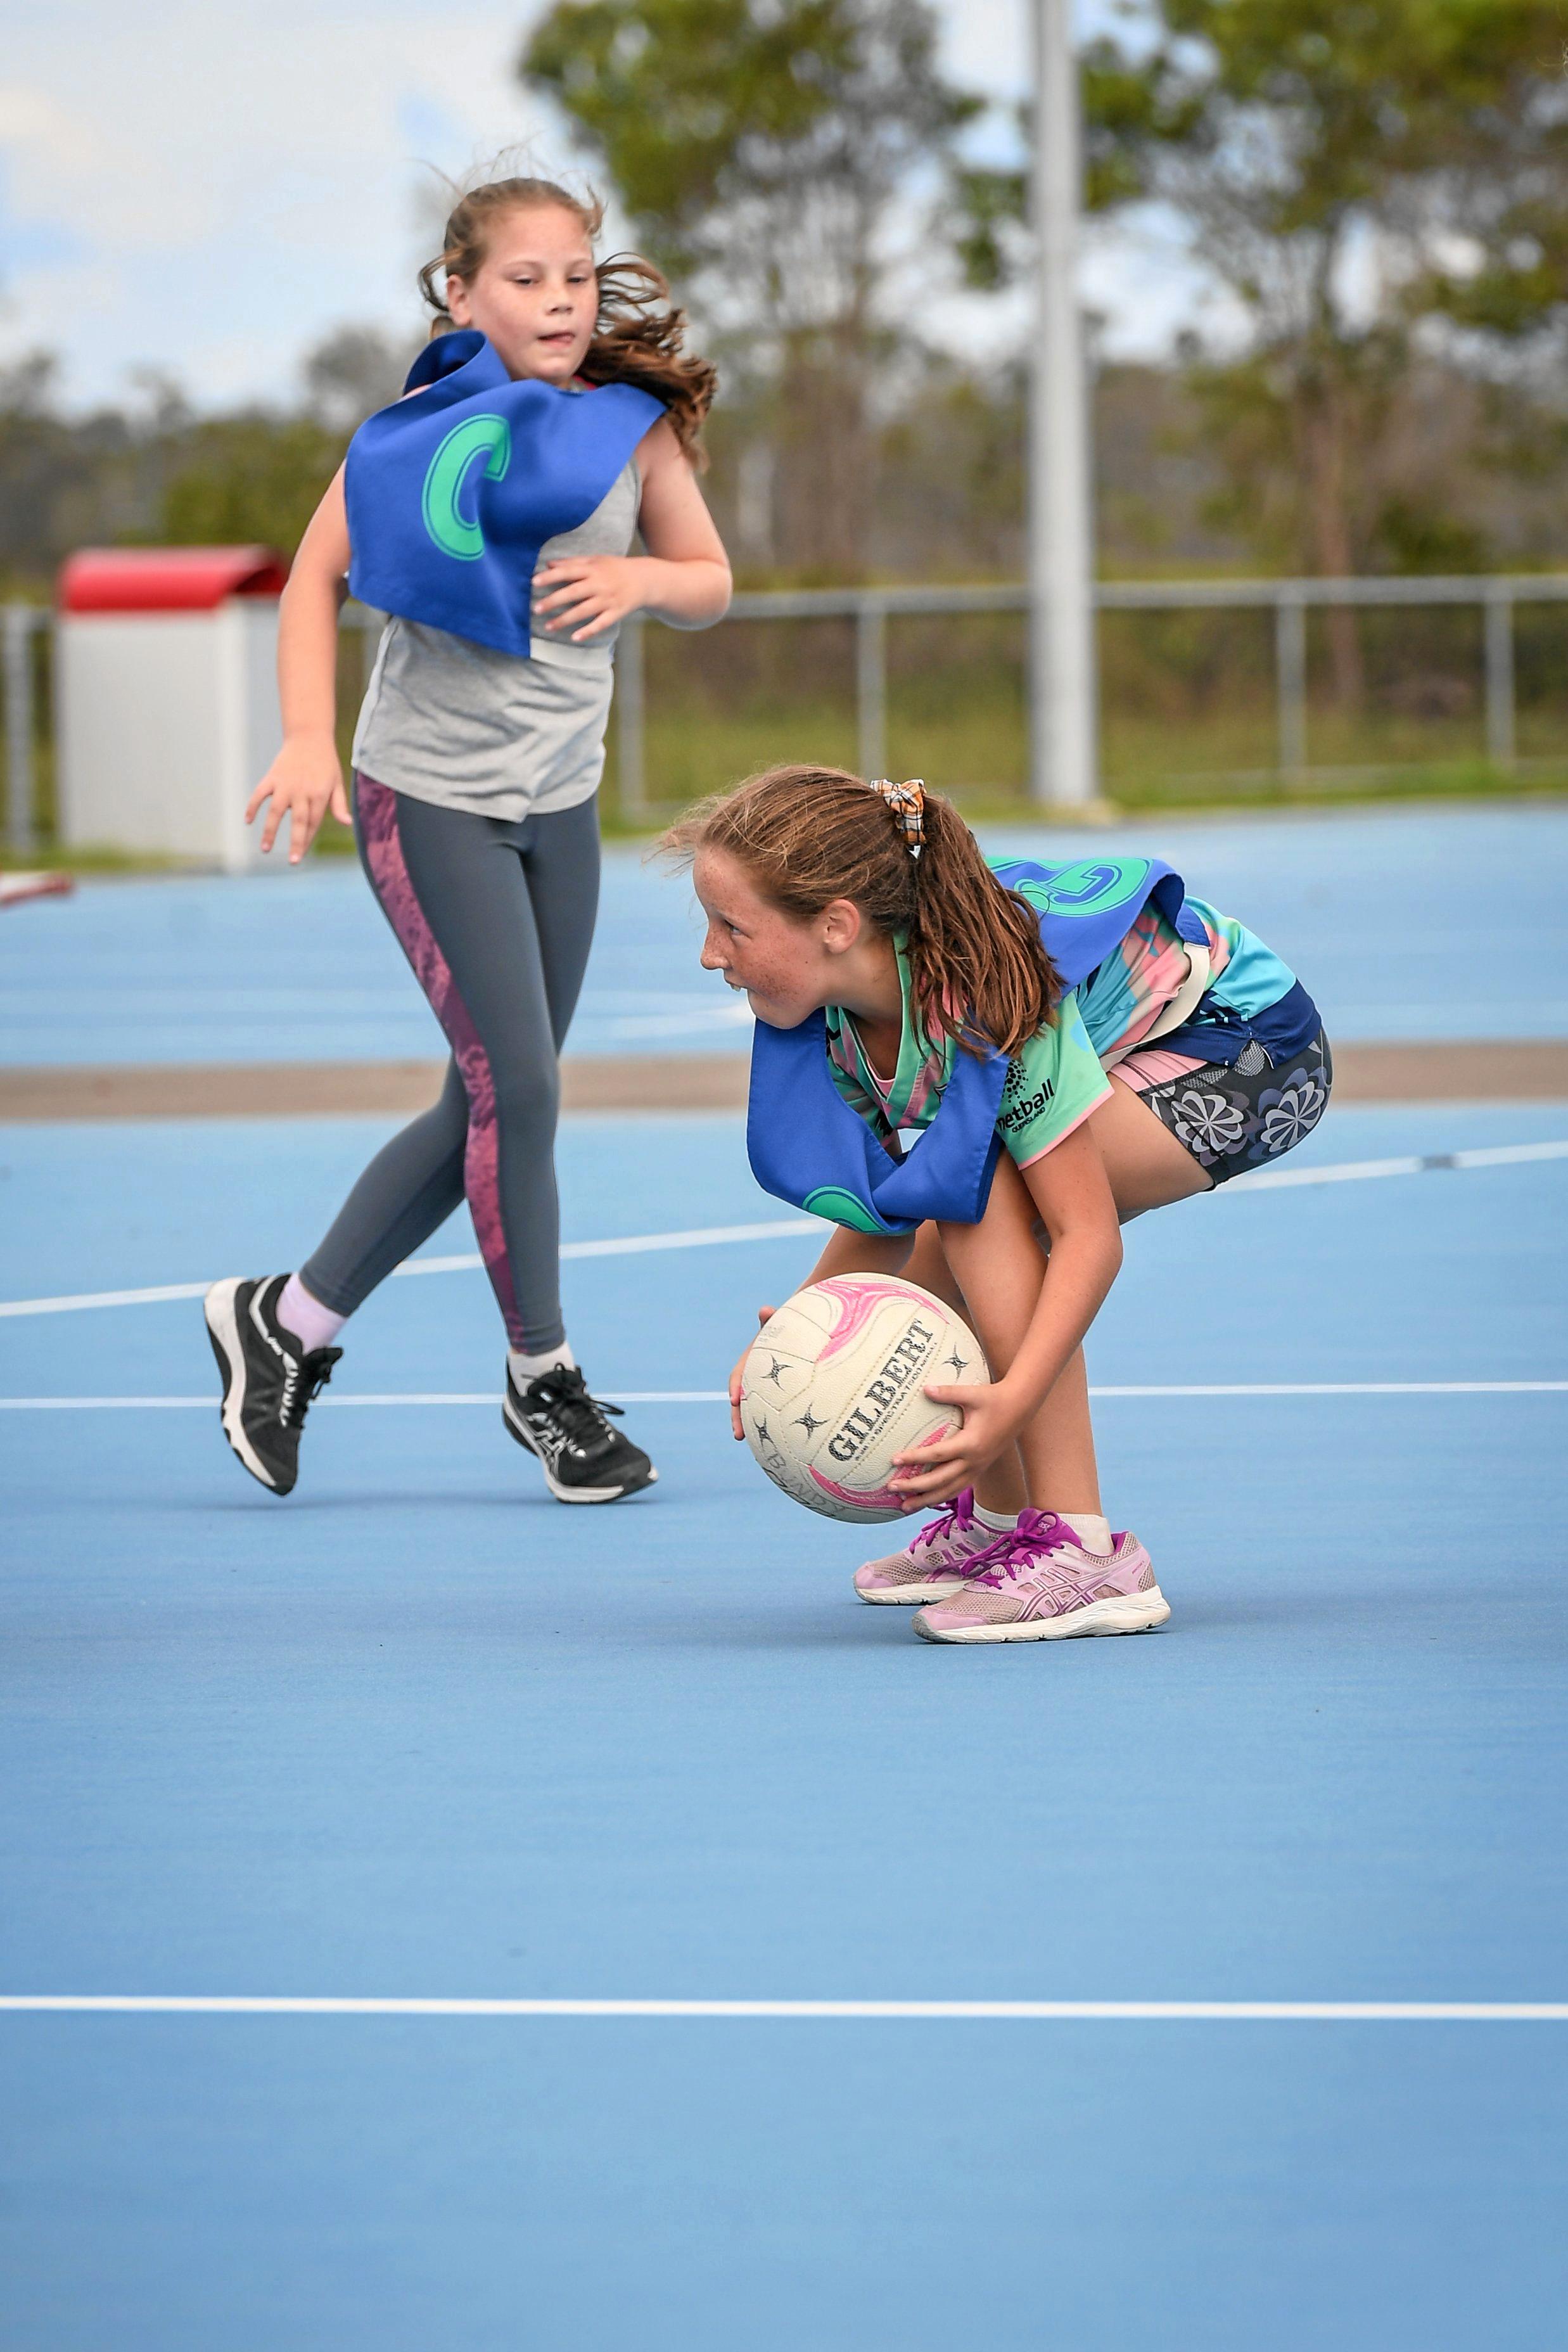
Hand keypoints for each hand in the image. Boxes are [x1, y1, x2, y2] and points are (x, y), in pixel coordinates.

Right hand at [246, 733, 349, 862]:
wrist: (309, 736)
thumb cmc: (325, 763)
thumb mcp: (337, 782)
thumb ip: (339, 804)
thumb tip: (347, 823)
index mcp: (319, 794)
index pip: (313, 823)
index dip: (306, 840)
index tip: (299, 856)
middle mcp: (302, 791)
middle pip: (298, 821)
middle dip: (295, 842)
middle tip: (293, 861)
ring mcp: (285, 784)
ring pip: (275, 811)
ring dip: (269, 831)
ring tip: (265, 849)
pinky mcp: (272, 777)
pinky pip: (259, 794)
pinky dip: (252, 806)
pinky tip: (247, 821)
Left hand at [532, 554, 647, 642]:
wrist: (645, 579)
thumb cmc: (615, 568)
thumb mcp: (595, 560)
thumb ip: (573, 563)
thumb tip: (549, 564)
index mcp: (593, 569)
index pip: (568, 572)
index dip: (551, 577)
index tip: (534, 582)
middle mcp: (600, 584)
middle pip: (573, 592)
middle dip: (554, 601)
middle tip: (536, 609)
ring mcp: (608, 600)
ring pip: (584, 611)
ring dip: (565, 619)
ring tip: (548, 626)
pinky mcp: (616, 613)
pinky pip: (600, 624)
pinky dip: (588, 631)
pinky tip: (574, 637)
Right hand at [729, 1305, 776, 1439]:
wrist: (797, 1335)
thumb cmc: (787, 1329)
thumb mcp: (778, 1325)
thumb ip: (771, 1319)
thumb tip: (765, 1309)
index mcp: (750, 1362)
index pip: (738, 1376)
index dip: (735, 1387)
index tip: (735, 1399)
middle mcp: (753, 1378)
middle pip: (741, 1400)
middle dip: (738, 1417)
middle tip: (738, 1434)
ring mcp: (764, 1389)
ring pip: (754, 1410)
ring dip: (751, 1426)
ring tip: (751, 1443)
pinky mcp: (776, 1398)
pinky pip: (772, 1412)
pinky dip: (771, 1426)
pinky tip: (778, 1444)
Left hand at [888, 1380, 1021, 1510]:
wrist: (1020, 1407)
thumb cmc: (994, 1398)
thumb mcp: (971, 1394)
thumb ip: (947, 1393)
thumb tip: (924, 1389)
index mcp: (970, 1444)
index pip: (937, 1455)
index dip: (915, 1458)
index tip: (894, 1460)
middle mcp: (974, 1461)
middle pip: (940, 1481)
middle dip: (915, 1487)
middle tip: (891, 1488)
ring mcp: (978, 1468)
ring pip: (949, 1491)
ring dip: (926, 1500)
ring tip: (905, 1507)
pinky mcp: (980, 1469)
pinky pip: (958, 1488)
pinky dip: (941, 1496)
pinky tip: (927, 1500)